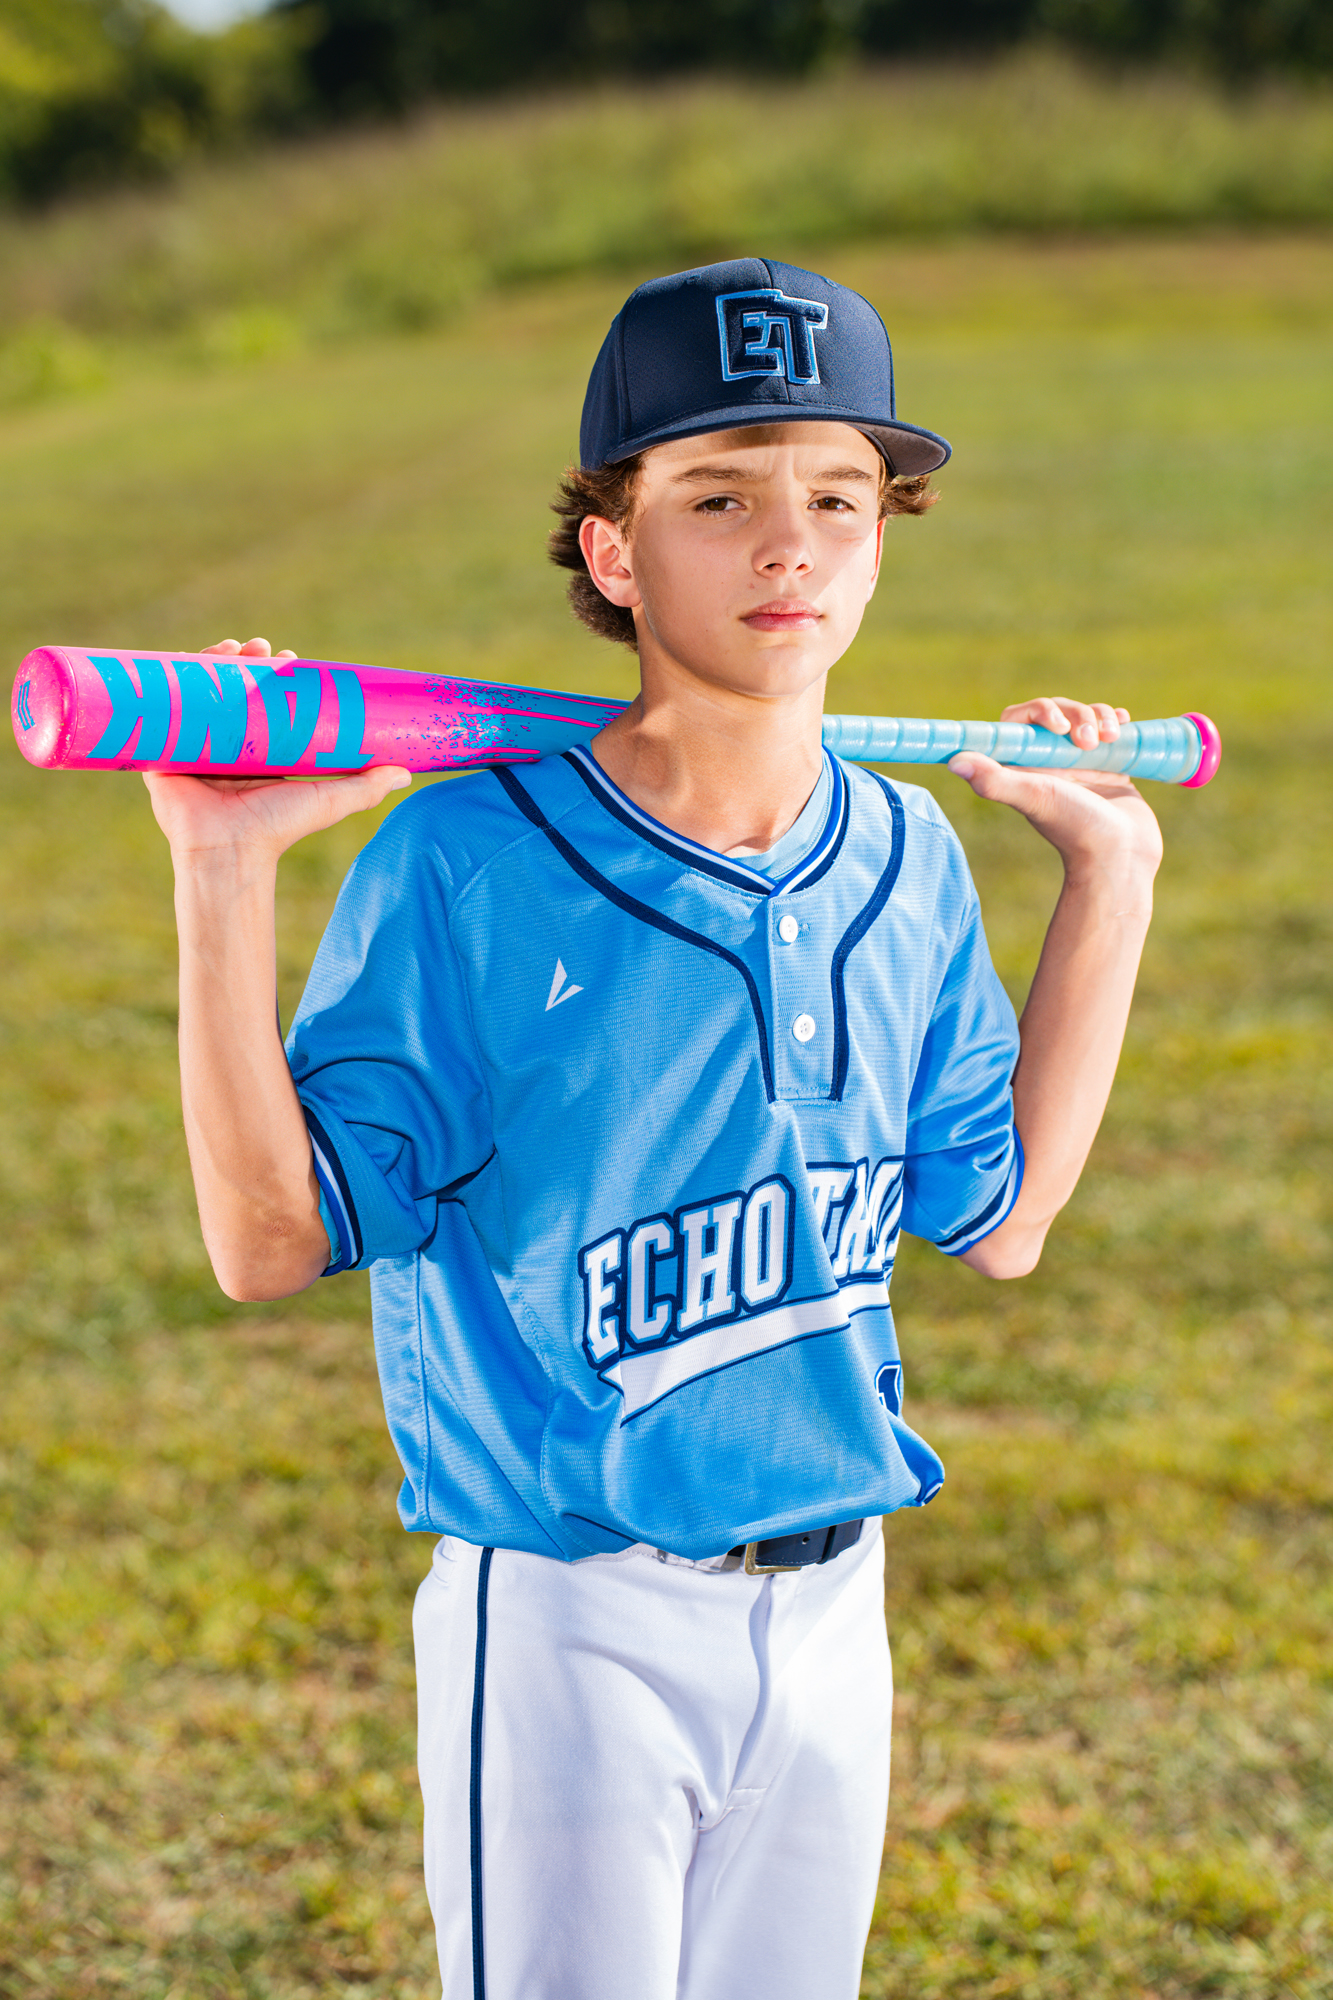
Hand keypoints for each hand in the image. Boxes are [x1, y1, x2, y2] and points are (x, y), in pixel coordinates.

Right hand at [143, 638, 409, 863]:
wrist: (230, 851)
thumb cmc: (279, 829)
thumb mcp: (330, 800)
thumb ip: (366, 787)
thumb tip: (407, 774)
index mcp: (260, 755)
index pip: (268, 704)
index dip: (277, 677)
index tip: (290, 659)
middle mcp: (227, 748)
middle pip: (234, 692)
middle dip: (245, 663)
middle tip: (259, 647)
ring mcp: (194, 748)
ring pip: (201, 694)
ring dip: (213, 664)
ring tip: (231, 647)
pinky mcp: (163, 754)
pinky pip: (162, 711)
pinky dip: (170, 681)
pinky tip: (184, 660)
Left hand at [947, 695, 1162, 888]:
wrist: (1122, 855)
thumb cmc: (1076, 829)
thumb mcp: (1035, 799)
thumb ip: (995, 781)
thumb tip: (953, 761)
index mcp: (1025, 767)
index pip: (1019, 721)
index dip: (1038, 711)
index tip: (1059, 726)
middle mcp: (1049, 763)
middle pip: (1056, 712)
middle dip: (1076, 714)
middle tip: (1088, 742)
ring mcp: (1080, 763)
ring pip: (1084, 716)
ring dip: (1100, 716)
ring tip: (1111, 738)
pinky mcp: (1108, 764)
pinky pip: (1108, 729)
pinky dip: (1115, 721)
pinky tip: (1122, 727)